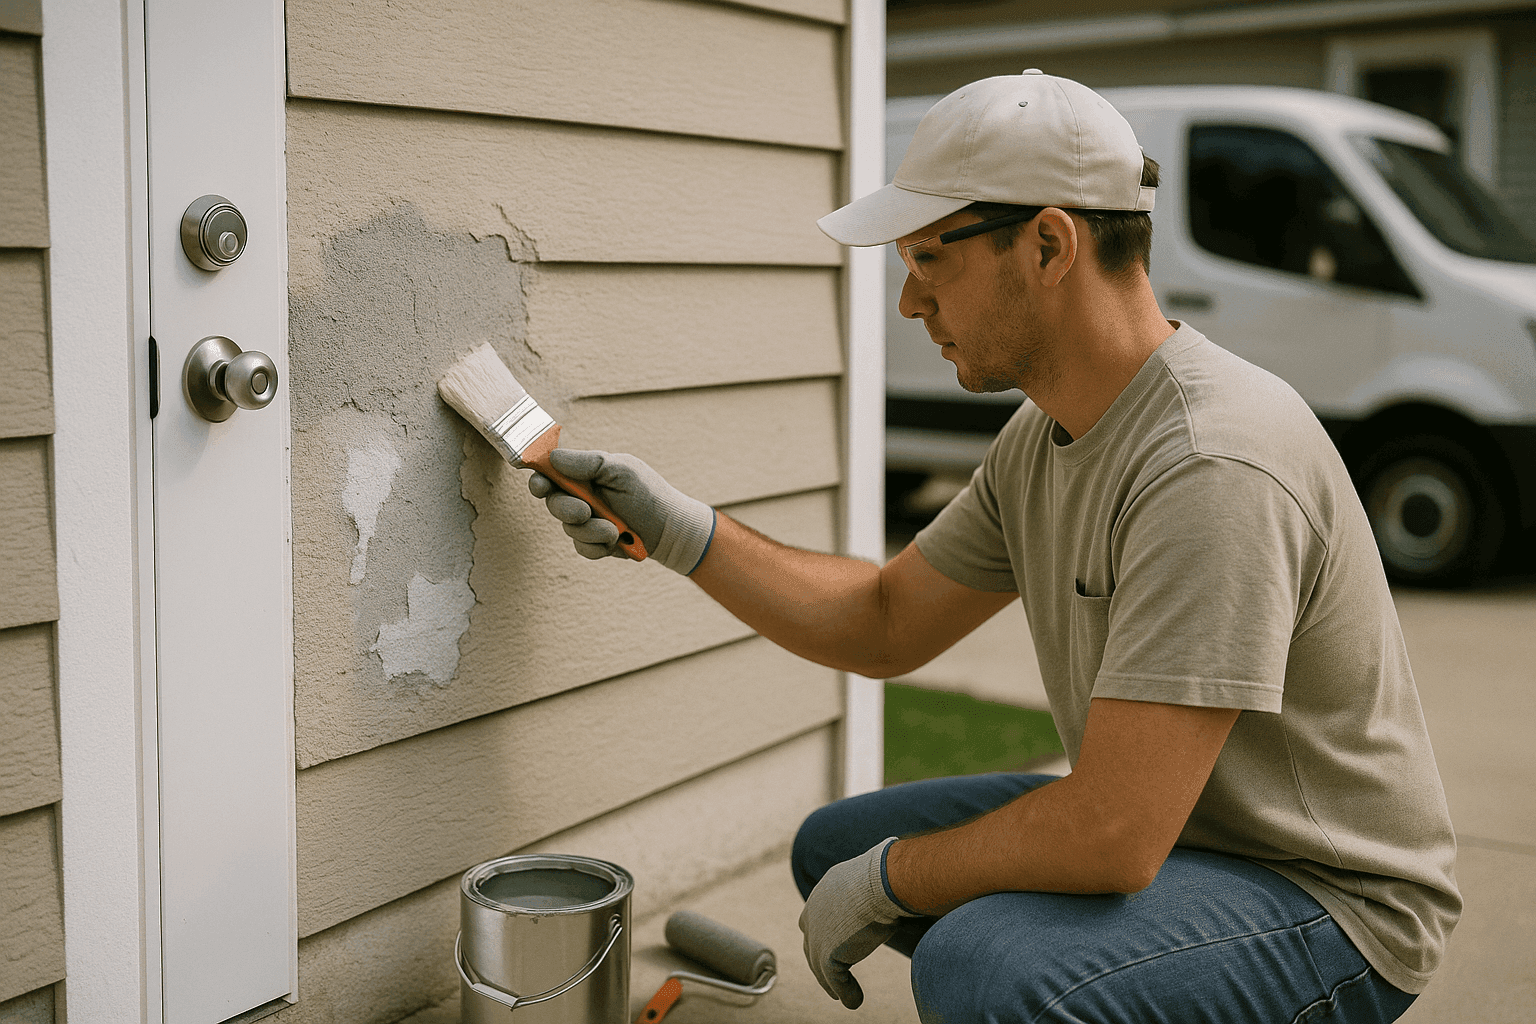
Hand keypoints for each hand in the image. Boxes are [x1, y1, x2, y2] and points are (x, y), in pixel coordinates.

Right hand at [527, 448, 715, 574]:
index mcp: (586, 474)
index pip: (552, 473)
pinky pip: (582, 547)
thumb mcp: (622, 471)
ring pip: (568, 528)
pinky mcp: (594, 543)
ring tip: (615, 529)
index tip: (539, 485)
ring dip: (591, 530)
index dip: (539, 478)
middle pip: (553, 502)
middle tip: (584, 512)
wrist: (671, 529)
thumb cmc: (649, 493)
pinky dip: (598, 546)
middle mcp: (582, 496)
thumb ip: (588, 463)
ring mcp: (587, 520)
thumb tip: (553, 458)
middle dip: (566, 509)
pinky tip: (616, 541)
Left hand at [799, 838, 916, 1008]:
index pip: (818, 916)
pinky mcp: (826, 953)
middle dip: (821, 960)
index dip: (824, 935)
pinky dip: (844, 991)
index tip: (837, 948)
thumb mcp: (881, 880)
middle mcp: (815, 909)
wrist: (885, 881)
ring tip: (845, 996)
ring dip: (833, 982)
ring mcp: (818, 932)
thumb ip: (881, 891)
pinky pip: (834, 979)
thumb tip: (904, 893)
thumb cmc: (893, 876)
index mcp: (826, 889)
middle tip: (834, 977)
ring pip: (820, 965)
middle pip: (812, 941)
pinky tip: (854, 1001)